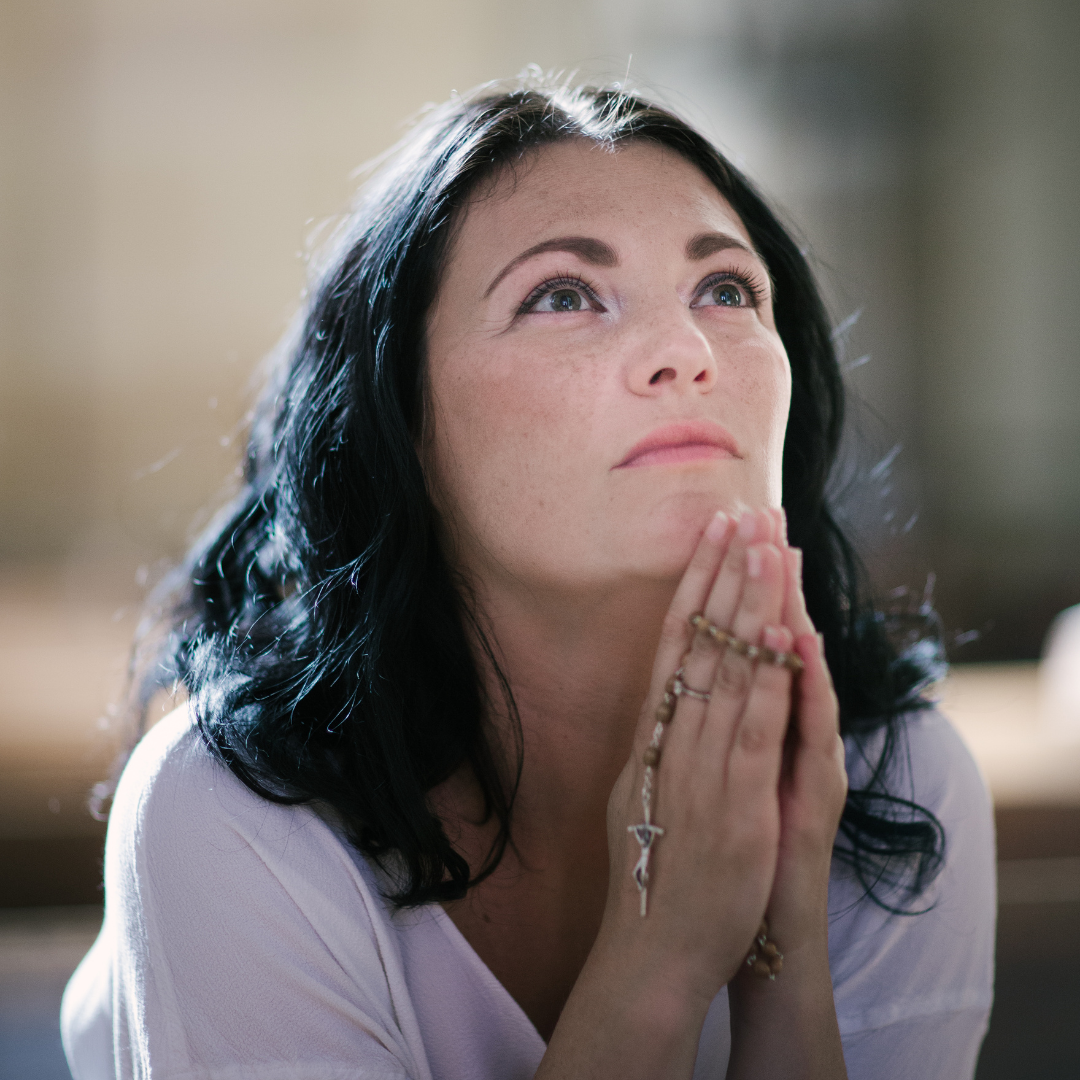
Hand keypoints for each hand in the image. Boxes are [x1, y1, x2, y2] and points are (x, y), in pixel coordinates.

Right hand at [603, 506, 800, 1000]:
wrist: (649, 949)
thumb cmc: (649, 875)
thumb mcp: (638, 796)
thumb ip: (652, 747)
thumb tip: (655, 703)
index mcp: (648, 738)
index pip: (670, 644)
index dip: (691, 586)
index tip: (708, 536)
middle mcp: (668, 742)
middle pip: (696, 643)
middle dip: (721, 574)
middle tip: (739, 513)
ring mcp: (698, 769)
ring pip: (725, 672)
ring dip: (747, 606)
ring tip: (764, 548)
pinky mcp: (732, 804)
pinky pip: (751, 730)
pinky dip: (766, 681)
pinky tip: (781, 635)